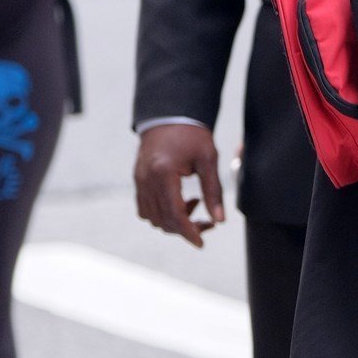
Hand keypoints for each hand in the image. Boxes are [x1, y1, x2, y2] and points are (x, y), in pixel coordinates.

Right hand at [134, 123, 224, 247]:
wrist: (169, 114)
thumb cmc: (192, 134)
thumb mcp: (208, 160)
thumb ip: (214, 191)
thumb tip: (220, 220)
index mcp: (164, 173)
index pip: (175, 215)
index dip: (189, 232)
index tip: (202, 243)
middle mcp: (146, 180)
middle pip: (162, 220)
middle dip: (185, 228)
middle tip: (208, 222)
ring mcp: (139, 180)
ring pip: (152, 218)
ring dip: (173, 221)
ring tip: (194, 204)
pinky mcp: (138, 180)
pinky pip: (144, 208)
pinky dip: (161, 213)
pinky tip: (180, 201)